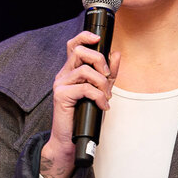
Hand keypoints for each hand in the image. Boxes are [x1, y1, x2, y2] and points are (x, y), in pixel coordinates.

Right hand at [39, 30, 120, 177]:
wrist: (71, 140)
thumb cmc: (84, 116)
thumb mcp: (101, 91)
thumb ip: (108, 74)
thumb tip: (116, 54)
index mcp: (71, 71)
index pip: (74, 45)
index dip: (85, 37)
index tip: (98, 39)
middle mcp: (63, 75)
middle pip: (79, 51)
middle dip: (99, 60)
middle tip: (106, 76)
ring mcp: (60, 84)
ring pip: (84, 70)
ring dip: (101, 83)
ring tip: (105, 96)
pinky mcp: (61, 95)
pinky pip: (85, 88)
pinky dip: (98, 96)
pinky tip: (103, 105)